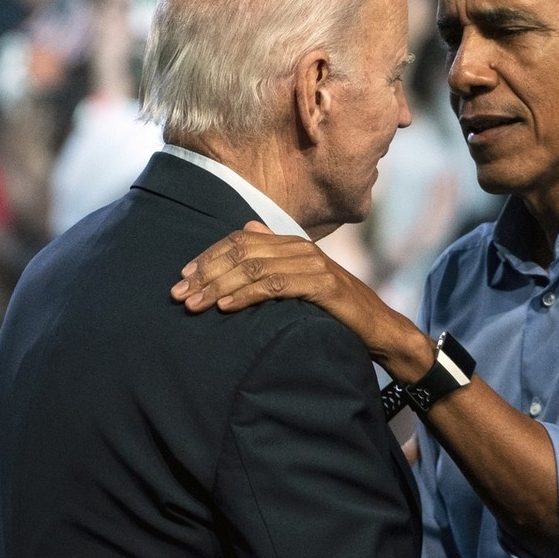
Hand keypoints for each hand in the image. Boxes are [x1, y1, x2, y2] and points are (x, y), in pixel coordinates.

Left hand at [171, 221, 433, 379]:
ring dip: (220, 286)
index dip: (208, 256)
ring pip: (255, 268)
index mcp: (291, 244)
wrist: (378, 328)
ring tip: (196, 304)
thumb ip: (275, 258)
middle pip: (242, 252)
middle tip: (180, 296)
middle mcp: (300, 248)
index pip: (240, 240)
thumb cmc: (335, 309)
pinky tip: (228, 307)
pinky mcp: (324, 285)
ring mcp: (313, 265)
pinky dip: (249, 295)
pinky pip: (278, 286)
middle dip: (207, 274)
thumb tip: (247, 229)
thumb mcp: (301, 281)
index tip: (182, 278)